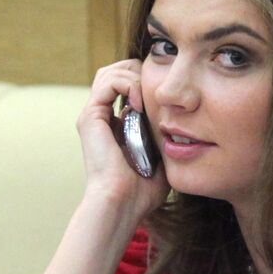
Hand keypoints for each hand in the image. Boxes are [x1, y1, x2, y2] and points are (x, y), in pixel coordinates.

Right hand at [76, 59, 169, 219]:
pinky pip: (107, 82)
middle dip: (140, 71)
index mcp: (117, 124)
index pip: (129, 84)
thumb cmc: (143, 189)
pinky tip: (140, 102)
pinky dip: (127, 84)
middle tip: (157, 89)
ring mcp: (94, 116)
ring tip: (147, 98)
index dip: (148, 81)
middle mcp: (102, 117)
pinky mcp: (90, 117)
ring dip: (134, 76)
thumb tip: (182, 124)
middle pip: (117, 71)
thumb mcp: (160, 156)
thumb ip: (165, 137)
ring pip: (110, 72)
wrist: (123, 202)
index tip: (166, 96)